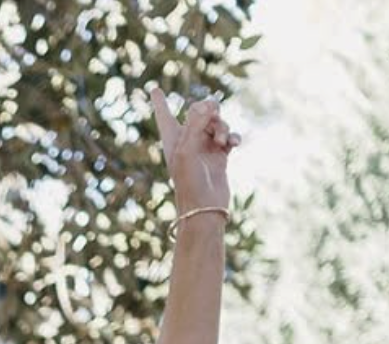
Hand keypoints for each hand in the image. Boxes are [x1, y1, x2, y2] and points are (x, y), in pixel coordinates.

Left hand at [150, 85, 237, 215]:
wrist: (205, 208)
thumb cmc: (189, 182)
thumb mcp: (188, 149)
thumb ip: (196, 123)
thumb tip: (208, 103)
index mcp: (172, 142)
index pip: (165, 117)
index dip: (160, 103)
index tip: (154, 89)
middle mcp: (187, 143)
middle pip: (198, 114)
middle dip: (208, 111)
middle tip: (213, 112)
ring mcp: (204, 149)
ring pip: (216, 124)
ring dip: (222, 127)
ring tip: (223, 142)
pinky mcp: (220, 156)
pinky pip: (229, 137)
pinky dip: (233, 137)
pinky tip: (235, 144)